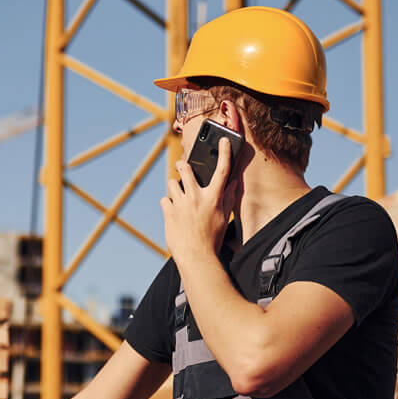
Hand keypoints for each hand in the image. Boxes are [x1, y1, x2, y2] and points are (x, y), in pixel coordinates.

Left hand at [162, 137, 239, 265]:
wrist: (196, 258)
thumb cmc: (212, 240)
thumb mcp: (224, 219)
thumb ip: (227, 198)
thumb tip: (233, 183)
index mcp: (213, 198)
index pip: (222, 171)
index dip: (225, 153)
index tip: (225, 140)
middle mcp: (196, 197)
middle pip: (186, 169)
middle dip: (184, 165)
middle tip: (184, 168)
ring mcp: (180, 204)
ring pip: (172, 183)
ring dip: (175, 188)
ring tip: (179, 198)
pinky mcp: (168, 212)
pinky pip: (165, 200)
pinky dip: (168, 205)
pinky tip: (174, 214)